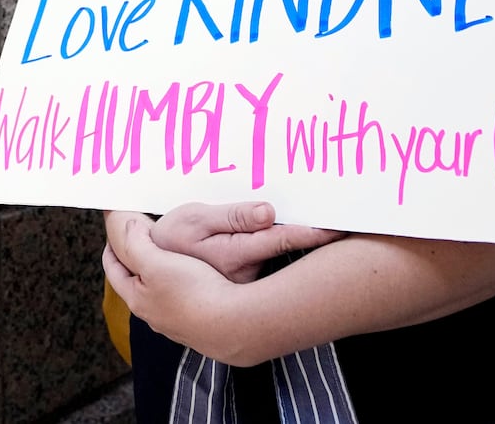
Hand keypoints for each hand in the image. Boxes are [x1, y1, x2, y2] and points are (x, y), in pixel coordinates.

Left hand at [103, 215, 252, 363]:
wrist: (234, 324)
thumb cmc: (194, 293)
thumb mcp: (156, 261)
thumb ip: (136, 243)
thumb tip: (127, 228)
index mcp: (138, 299)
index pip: (114, 272)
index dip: (111, 253)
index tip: (111, 240)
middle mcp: (154, 315)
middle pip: (136, 285)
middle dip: (135, 265)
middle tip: (137, 247)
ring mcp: (177, 323)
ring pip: (160, 295)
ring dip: (159, 278)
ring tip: (165, 262)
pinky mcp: (199, 326)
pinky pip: (183, 303)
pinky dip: (181, 288)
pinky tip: (194, 283)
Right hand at [151, 202, 344, 282]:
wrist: (150, 267)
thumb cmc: (172, 238)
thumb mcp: (195, 220)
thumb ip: (233, 216)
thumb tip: (268, 212)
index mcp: (237, 253)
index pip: (284, 239)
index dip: (315, 232)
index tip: (341, 226)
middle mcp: (248, 272)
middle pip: (287, 247)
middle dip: (314, 235)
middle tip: (343, 220)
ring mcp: (247, 281)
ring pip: (276, 253)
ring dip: (291, 238)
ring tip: (314, 220)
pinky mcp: (244, 282)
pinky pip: (266, 259)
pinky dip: (274, 245)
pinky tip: (272, 232)